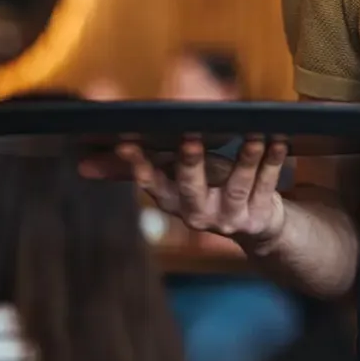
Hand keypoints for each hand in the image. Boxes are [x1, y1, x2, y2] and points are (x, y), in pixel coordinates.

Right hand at [86, 135, 289, 250]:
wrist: (257, 225)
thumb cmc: (208, 187)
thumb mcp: (172, 175)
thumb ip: (136, 165)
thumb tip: (82, 161)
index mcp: (173, 200)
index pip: (150, 183)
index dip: (138, 167)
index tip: (127, 144)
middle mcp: (198, 214)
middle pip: (190, 188)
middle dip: (188, 163)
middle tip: (189, 138)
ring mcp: (230, 217)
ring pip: (236, 187)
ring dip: (245, 160)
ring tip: (253, 135)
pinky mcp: (260, 217)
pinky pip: (268, 187)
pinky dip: (273, 162)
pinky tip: (276, 139)